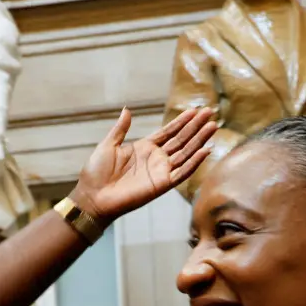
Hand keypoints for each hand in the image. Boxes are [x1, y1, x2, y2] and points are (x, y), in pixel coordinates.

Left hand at [71, 107, 216, 222]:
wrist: (92, 196)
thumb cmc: (96, 173)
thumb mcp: (108, 145)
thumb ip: (121, 129)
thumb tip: (127, 109)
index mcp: (145, 148)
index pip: (169, 132)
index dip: (182, 122)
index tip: (195, 111)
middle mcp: (156, 159)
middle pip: (181, 140)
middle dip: (196, 127)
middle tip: (210, 113)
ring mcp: (160, 172)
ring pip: (186, 153)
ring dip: (200, 140)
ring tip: (213, 127)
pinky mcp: (161, 185)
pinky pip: (182, 173)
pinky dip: (194, 162)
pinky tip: (205, 150)